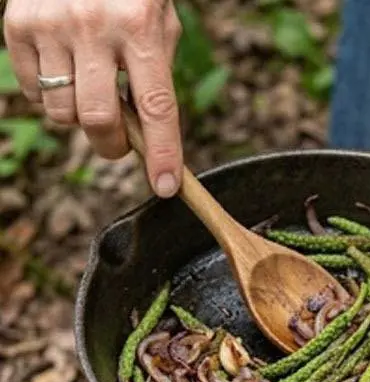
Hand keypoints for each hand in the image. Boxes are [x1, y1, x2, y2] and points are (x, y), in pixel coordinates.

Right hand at [3, 0, 183, 196]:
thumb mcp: (158, 21)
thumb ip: (156, 75)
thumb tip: (149, 139)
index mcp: (139, 25)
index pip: (156, 107)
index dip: (162, 154)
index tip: (165, 186)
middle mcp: (92, 25)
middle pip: (98, 120)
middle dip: (112, 145)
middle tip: (119, 141)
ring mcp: (50, 23)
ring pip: (62, 113)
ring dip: (78, 116)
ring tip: (89, 87)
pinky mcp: (18, 24)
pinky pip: (33, 92)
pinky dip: (49, 93)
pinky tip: (63, 66)